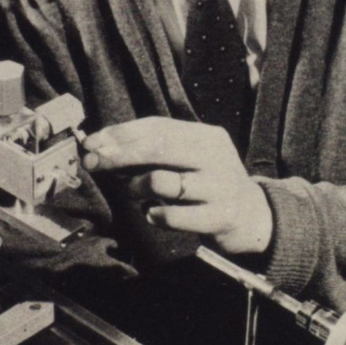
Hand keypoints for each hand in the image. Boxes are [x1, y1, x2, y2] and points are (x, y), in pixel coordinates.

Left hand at [81, 118, 272, 254]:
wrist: (253, 217)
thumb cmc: (209, 182)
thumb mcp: (193, 157)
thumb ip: (157, 151)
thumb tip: (104, 147)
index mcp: (207, 136)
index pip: (158, 126)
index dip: (121, 133)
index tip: (92, 142)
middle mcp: (216, 157)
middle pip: (158, 148)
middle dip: (118, 154)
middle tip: (93, 163)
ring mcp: (219, 188)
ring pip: (162, 181)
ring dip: (136, 187)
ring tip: (135, 192)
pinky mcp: (218, 218)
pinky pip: (172, 216)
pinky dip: (154, 215)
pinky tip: (153, 214)